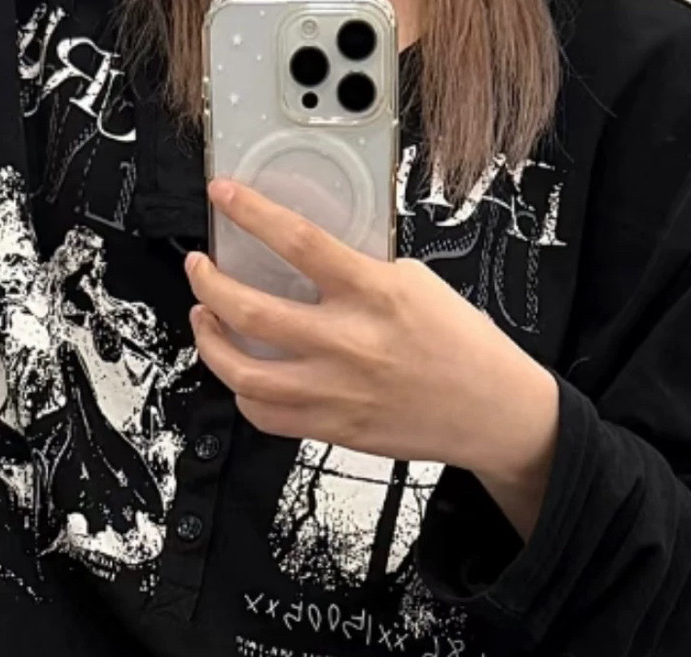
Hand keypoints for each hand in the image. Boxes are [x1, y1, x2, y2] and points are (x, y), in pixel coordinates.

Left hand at [185, 176, 560, 538]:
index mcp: (374, 293)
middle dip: (209, 285)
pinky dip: (243, 392)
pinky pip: (267, 416)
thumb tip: (309, 257)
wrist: (490, 411)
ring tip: (206, 320)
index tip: (224, 195)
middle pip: (251, 311)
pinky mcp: (334, 428)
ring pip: (245, 374)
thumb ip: (361, 272)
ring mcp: (336, 391)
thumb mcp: (416, 284)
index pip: (298, 241)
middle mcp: (349, 343)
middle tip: (200, 269)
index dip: (250, 213)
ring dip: (212, 343)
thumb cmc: (461, 345)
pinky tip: (240, 372)